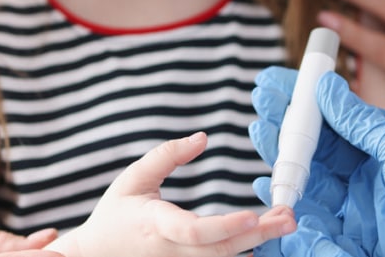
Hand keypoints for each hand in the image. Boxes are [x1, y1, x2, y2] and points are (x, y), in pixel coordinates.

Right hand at [50, 132, 295, 256]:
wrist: (95, 255)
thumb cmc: (116, 214)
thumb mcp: (134, 178)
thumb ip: (167, 155)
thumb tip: (202, 139)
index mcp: (157, 226)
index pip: (194, 230)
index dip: (224, 226)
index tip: (251, 216)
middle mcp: (172, 251)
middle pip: (220, 249)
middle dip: (258, 234)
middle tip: (289, 217)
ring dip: (257, 242)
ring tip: (285, 222)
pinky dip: (243, 252)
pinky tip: (264, 237)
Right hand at [249, 66, 384, 256]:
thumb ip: (362, 122)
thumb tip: (326, 85)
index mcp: (380, 158)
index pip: (331, 129)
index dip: (303, 106)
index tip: (276, 82)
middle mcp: (364, 187)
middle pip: (313, 159)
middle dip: (284, 131)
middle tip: (260, 103)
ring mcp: (357, 220)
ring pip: (307, 193)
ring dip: (281, 166)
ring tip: (260, 133)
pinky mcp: (353, 250)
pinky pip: (313, 235)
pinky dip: (289, 216)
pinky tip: (271, 191)